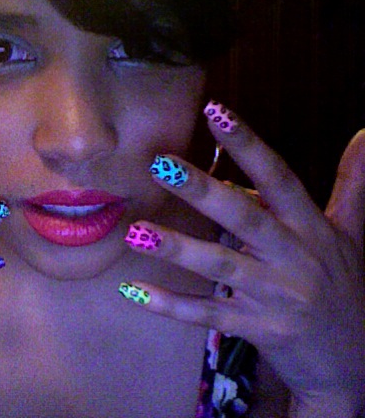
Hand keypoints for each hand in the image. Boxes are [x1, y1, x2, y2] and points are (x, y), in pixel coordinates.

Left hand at [122, 103, 364, 415]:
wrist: (355, 363)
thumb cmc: (345, 289)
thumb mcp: (351, 234)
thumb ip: (353, 184)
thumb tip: (364, 132)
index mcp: (312, 228)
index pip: (279, 177)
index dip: (248, 145)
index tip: (215, 111)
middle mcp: (295, 258)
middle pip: (245, 218)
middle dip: (203, 191)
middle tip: (160, 164)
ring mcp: (276, 297)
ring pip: (222, 267)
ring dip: (178, 249)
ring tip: (135, 231)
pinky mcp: (259, 330)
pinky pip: (209, 316)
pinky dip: (172, 305)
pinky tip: (133, 291)